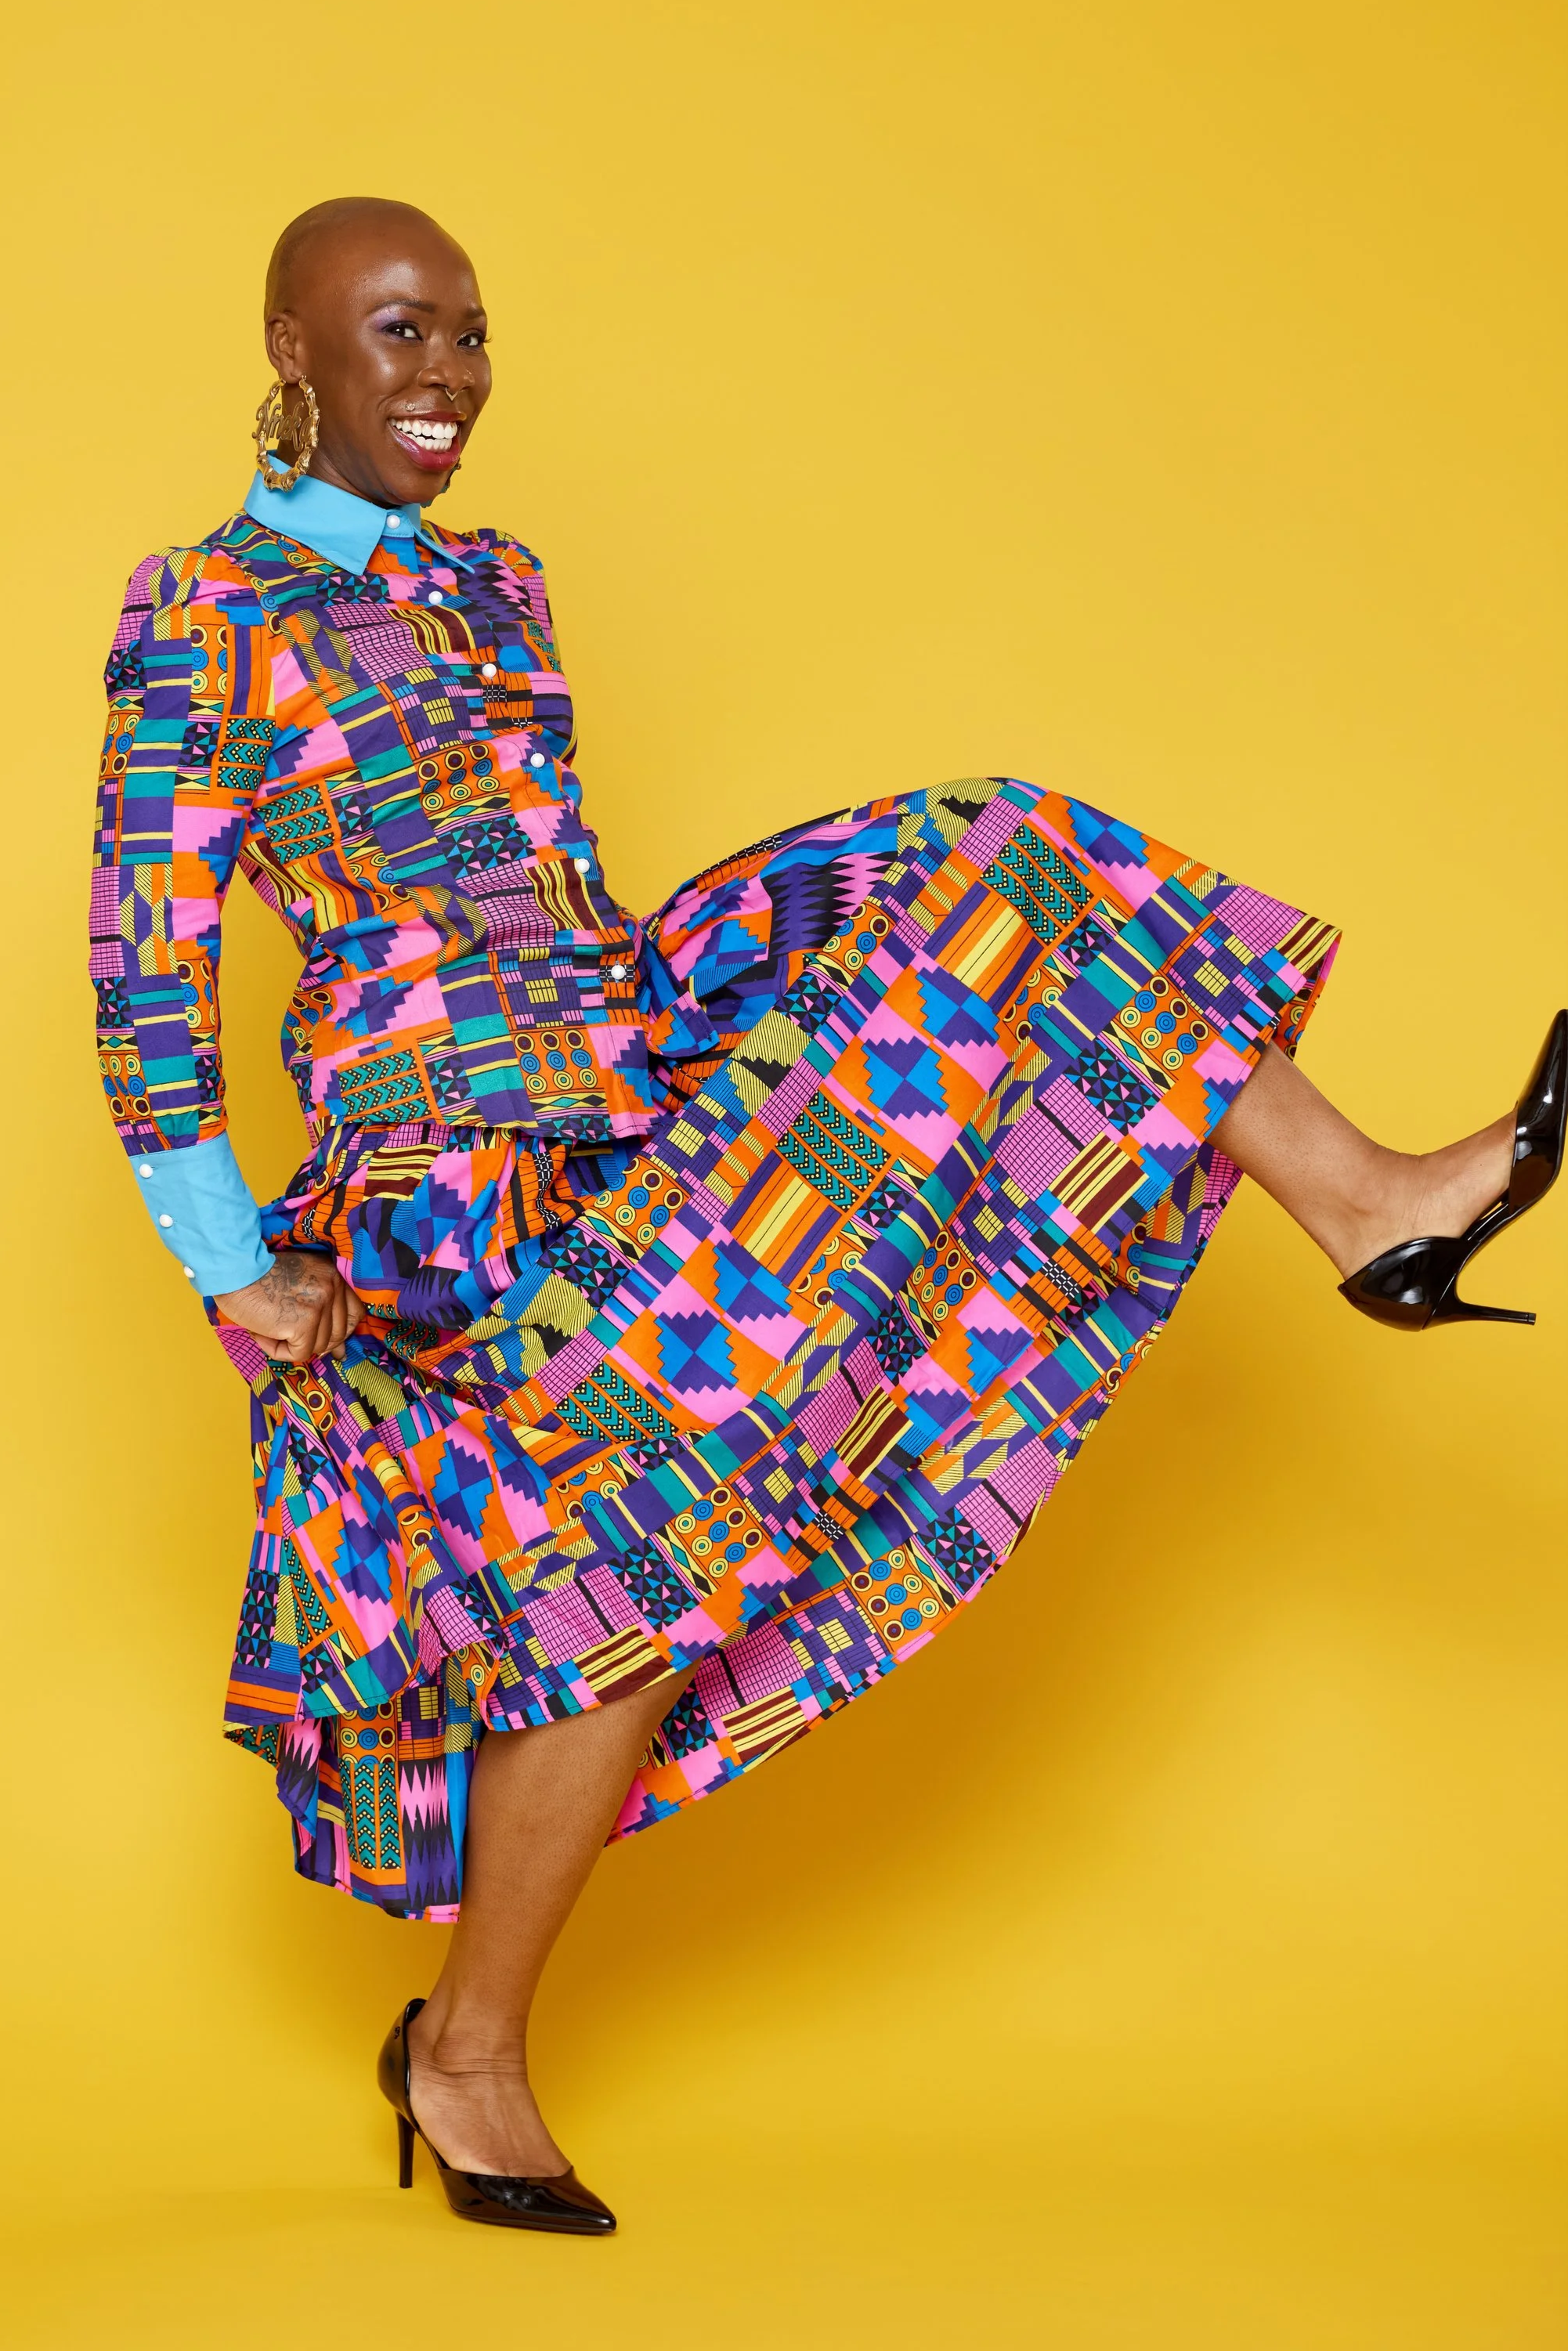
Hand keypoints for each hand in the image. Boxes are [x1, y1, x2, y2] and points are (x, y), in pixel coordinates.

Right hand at [213, 1249, 365, 1365]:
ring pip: (318, 1346)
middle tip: (292, 1341)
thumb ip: (321, 1308)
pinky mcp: (303, 1323)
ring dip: (292, 1345)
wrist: (234, 1270)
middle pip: (339, 1333)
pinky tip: (262, 1334)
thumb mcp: (298, 1282)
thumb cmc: (257, 1277)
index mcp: (332, 1275)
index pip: (355, 1313)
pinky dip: (278, 1350)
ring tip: (267, 1329)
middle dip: (318, 1344)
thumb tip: (339, 1353)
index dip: (342, 1331)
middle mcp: (331, 1287)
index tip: (326, 1341)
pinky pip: (299, 1353)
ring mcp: (319, 1305)